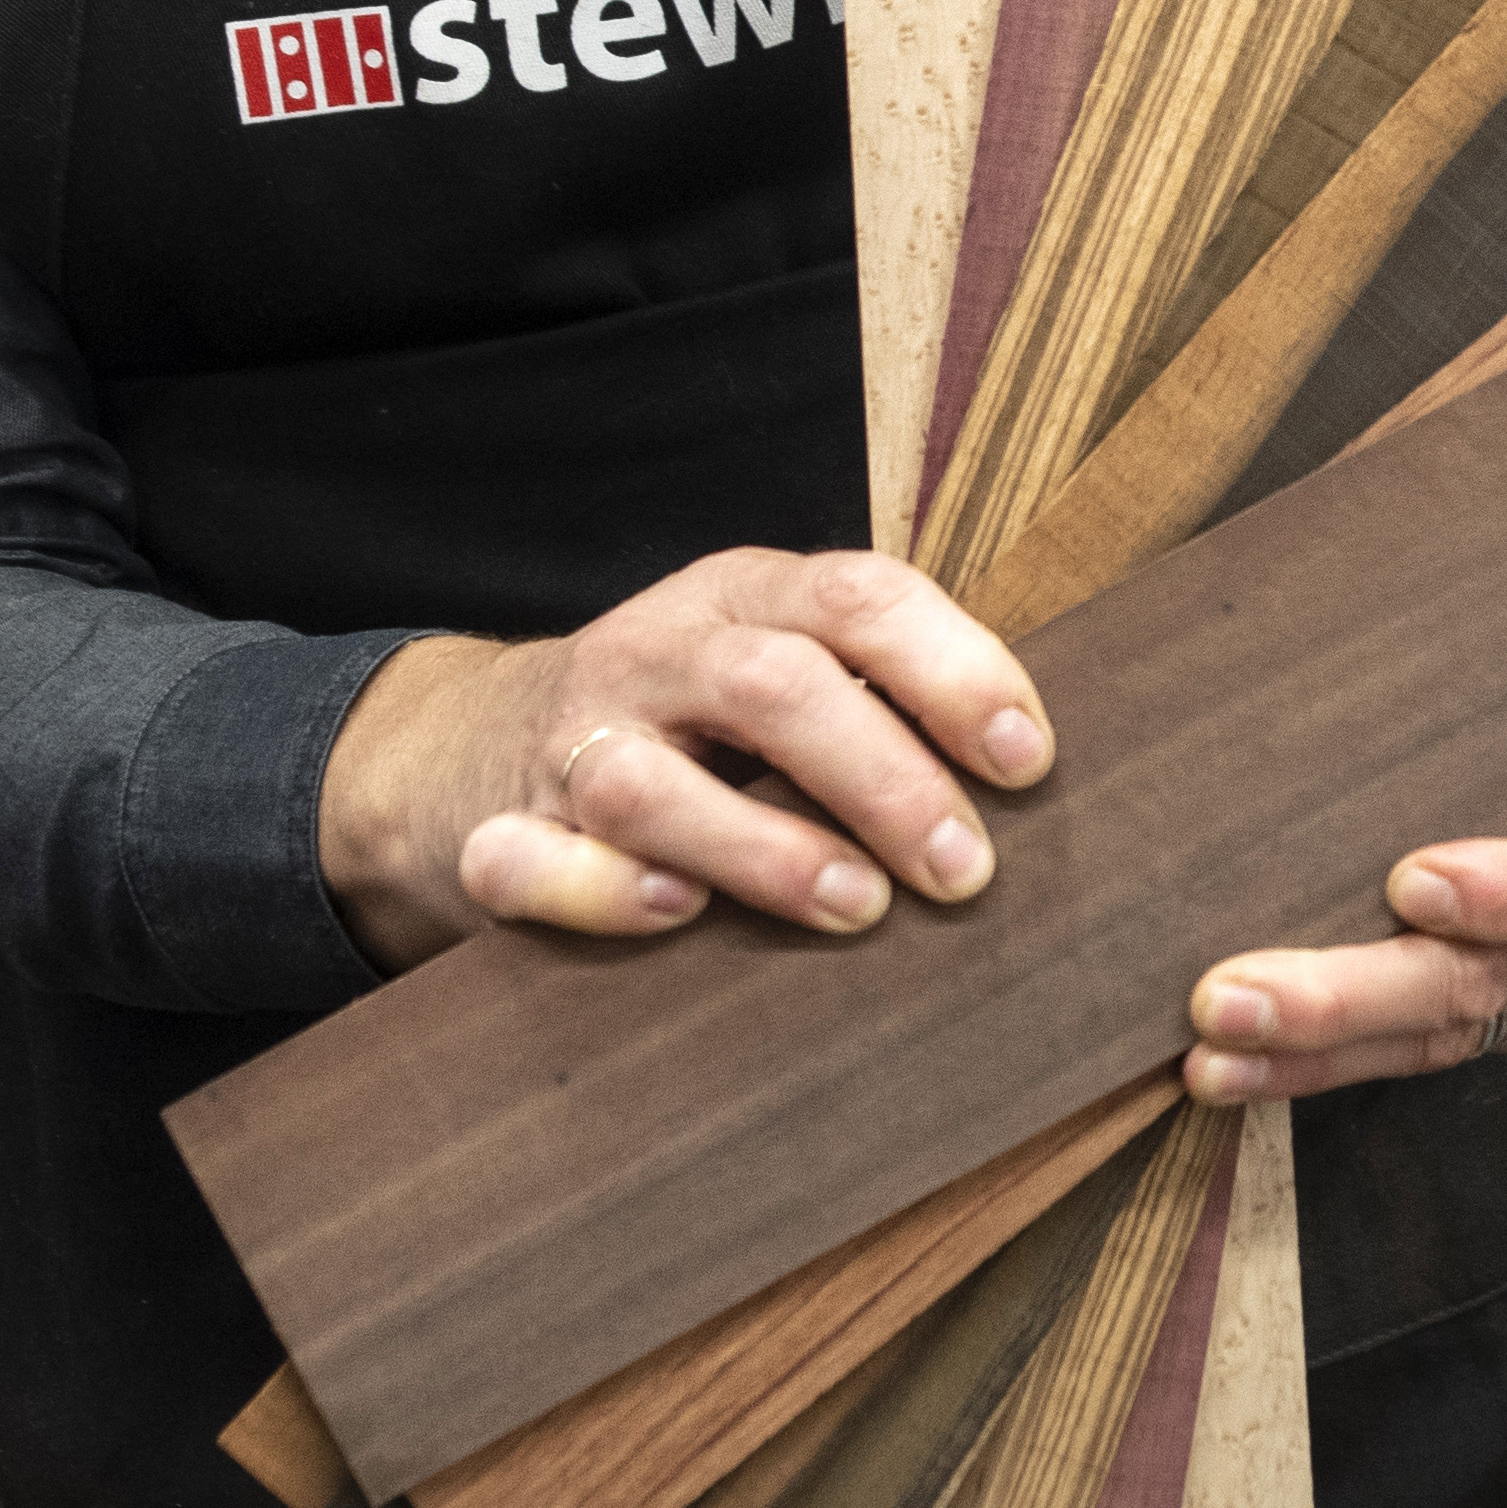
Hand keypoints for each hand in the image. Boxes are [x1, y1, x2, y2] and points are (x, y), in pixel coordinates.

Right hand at [317, 548, 1052, 972]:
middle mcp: (657, 651)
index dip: (955, 670)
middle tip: (967, 870)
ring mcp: (573, 740)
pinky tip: (676, 913)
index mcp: (744, 594)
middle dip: (883, 777)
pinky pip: (526, 862)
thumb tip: (1035, 771)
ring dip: (764, 847)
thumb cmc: (691, 720)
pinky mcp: (499, 831)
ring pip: (651, 780)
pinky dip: (599, 889)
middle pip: (773, 685)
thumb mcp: (780, 662)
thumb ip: (880, 694)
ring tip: (857, 908)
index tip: (1030, 760)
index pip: (860, 597)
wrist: (471, 744)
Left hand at [1181, 721, 1506, 1101]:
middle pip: (1480, 979)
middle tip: (1230, 995)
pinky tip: (1234, 1065)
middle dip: (1346, 997)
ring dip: (1309, 1048)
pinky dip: (1321, 1065)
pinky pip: (1416, 1048)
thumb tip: (1408, 504)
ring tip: (1205, 1050)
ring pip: (1434, 1033)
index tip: (1417, 880)